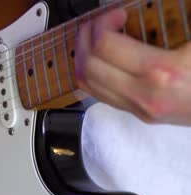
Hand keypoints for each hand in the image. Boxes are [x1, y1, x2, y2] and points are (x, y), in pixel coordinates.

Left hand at [75, 8, 190, 125]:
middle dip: (85, 37)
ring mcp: (140, 109)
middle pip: (88, 65)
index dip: (101, 23)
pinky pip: (100, 95)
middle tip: (98, 23)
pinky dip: (92, 74)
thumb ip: (181, 12)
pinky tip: (103, 59)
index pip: (104, 45)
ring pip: (88, 85)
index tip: (116, 13)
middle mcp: (144, 95)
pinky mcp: (142, 115)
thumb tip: (157, 1)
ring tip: (95, 38)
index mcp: (161, 72)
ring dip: (82, 56)